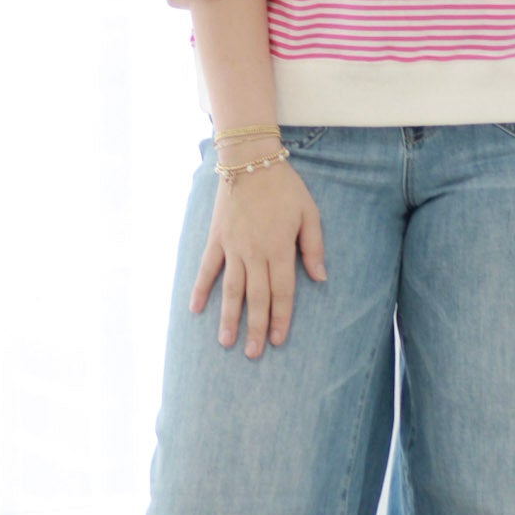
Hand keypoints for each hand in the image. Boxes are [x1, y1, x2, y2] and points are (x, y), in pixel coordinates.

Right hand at [189, 158, 327, 357]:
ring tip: (226, 342)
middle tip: (253, 354)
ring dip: (229, 317)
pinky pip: (207, 268)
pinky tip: (194, 309)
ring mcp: (232, 247)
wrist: (249, 160)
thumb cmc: (285, 187)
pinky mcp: (217, 239)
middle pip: (256, 297)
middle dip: (256, 328)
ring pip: (231, 289)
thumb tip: (320, 278)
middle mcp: (254, 253)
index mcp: (279, 249)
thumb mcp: (309, 213)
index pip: (281, 292)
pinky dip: (200, 289)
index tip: (279, 341)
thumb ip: (314, 247)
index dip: (281, 318)